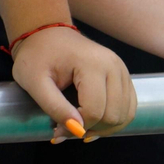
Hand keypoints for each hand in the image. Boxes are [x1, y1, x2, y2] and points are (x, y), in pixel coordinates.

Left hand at [11, 26, 135, 143]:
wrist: (45, 33)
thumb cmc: (37, 56)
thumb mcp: (35, 82)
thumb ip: (54, 107)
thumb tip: (77, 130)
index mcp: (92, 63)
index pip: (94, 111)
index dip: (76, 127)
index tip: (56, 130)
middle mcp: (113, 65)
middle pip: (113, 115)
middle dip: (90, 128)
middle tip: (66, 128)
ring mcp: (121, 70)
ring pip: (124, 115)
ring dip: (103, 128)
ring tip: (80, 126)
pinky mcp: (123, 76)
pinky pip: (128, 108)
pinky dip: (113, 121)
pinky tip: (94, 122)